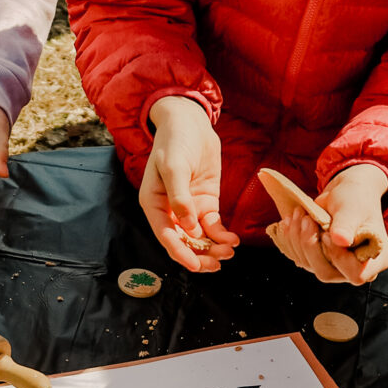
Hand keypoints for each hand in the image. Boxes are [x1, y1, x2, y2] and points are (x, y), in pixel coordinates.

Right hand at [141, 96, 239, 272]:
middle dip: (200, 255)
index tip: (197, 266)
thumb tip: (188, 228)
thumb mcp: (174, 166)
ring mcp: (188, 207)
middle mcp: (169, 210)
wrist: (190, 122)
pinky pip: (213, 226)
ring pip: (200, 238)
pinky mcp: (205, 202)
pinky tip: (233, 239)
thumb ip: (179, 198)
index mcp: (154, 203)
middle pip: (183, 242)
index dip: (180, 252)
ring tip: (229, 250)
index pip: (166, 235)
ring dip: (213, 248)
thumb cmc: (175, 141)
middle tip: (219, 263)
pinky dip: (222, 235)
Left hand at [267, 164, 387, 284]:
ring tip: (299, 214)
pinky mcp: (318, 260)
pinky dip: (291, 239)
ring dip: (297, 239)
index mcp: (376, 259)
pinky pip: (299, 257)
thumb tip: (341, 240)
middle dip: (310, 245)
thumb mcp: (352, 208)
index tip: (329, 234)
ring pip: (309, 265)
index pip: (356, 274)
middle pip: (326, 273)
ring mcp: (335, 266)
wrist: (345, 194)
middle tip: (307, 219)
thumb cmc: (355, 199)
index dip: (339, 257)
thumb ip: (347, 224)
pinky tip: (290, 222)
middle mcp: (355, 268)